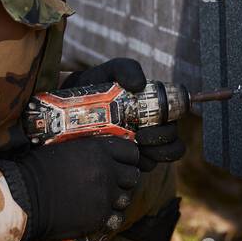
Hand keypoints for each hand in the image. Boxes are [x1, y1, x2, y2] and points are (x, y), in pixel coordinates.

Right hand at [0, 136, 141, 240]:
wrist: (24, 198)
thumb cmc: (38, 171)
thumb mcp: (67, 149)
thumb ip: (92, 151)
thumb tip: (108, 154)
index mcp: (98, 149)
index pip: (131, 152)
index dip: (128, 159)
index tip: (121, 164)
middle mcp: (106, 170)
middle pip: (132, 176)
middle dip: (124, 180)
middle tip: (110, 185)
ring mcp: (104, 194)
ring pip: (126, 198)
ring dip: (117, 199)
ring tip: (100, 200)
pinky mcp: (98, 216)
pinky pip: (116, 218)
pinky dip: (109, 218)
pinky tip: (96, 214)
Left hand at [62, 58, 185, 170]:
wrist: (67, 105)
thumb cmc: (96, 86)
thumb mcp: (110, 72)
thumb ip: (126, 69)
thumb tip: (140, 84)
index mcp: (155, 113)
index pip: (174, 127)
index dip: (170, 131)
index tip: (152, 124)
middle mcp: (150, 133)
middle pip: (172, 146)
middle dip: (161, 144)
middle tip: (140, 137)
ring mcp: (136, 150)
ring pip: (155, 162)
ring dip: (148, 157)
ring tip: (128, 148)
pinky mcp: (121, 163)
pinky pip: (134, 171)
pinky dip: (129, 167)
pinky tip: (114, 157)